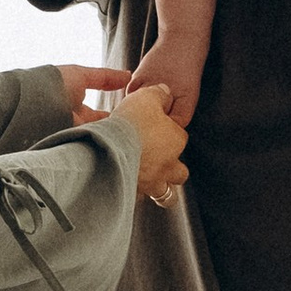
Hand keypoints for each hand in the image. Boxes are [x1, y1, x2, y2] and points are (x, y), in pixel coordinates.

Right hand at [115, 80, 189, 208]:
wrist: (109, 149)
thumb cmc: (131, 123)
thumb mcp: (146, 97)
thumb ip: (158, 94)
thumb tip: (165, 91)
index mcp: (176, 141)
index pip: (181, 136)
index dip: (170, 131)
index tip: (157, 126)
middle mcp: (168, 165)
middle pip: (181, 173)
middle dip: (174, 170)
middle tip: (162, 162)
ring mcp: (152, 183)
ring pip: (166, 195)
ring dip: (162, 190)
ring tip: (153, 184)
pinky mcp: (136, 194)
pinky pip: (141, 199)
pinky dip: (138, 195)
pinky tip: (130, 189)